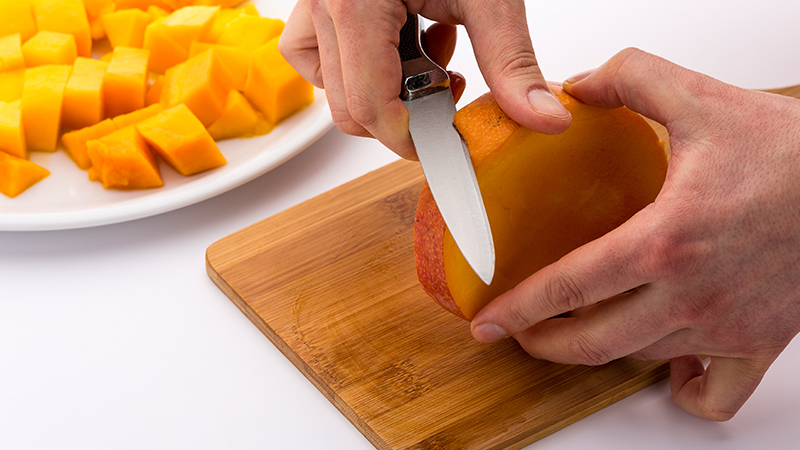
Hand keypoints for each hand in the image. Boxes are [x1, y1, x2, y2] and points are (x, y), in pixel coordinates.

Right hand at [279, 0, 570, 158]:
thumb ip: (512, 62)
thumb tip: (544, 119)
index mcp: (358, 3)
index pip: (371, 106)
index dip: (413, 138)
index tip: (450, 140)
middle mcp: (326, 4)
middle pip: (350, 109)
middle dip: (405, 115)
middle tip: (450, 88)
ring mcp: (316, 2)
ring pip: (331, 88)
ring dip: (384, 89)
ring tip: (429, 54)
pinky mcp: (319, 1)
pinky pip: (313, 55)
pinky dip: (354, 68)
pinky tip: (399, 45)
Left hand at [470, 48, 799, 420]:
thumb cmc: (794, 153)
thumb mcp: (700, 98)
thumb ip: (631, 79)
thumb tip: (579, 86)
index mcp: (666, 240)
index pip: (570, 286)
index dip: (519, 309)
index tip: (488, 323)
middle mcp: (692, 293)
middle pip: (594, 341)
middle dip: (545, 342)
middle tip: (521, 334)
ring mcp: (726, 325)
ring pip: (640, 360)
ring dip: (598, 352)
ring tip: (577, 332)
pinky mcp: (760, 341)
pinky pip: (717, 392)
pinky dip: (686, 391)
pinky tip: (668, 367)